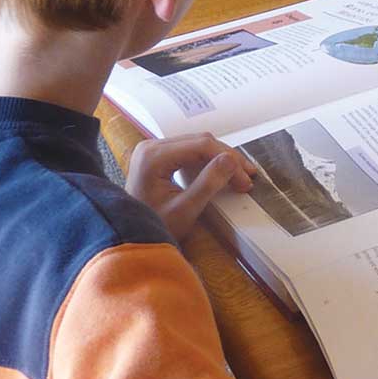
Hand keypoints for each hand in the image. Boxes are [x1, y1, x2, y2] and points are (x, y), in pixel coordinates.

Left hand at [127, 134, 255, 240]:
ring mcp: (154, 150)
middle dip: (228, 158)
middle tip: (247, 178)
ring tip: (240, 176)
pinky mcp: (158, 157)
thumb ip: (208, 184)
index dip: (229, 160)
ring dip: (221, 158)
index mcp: (154, 156)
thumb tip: (232, 161)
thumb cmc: (153, 227)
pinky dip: (208, 161)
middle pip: (201, 142)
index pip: (201, 146)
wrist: (129, 236)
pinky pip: (190, 151)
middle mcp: (152, 146)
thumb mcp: (184, 210)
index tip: (246, 180)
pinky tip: (223, 172)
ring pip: (198, 144)